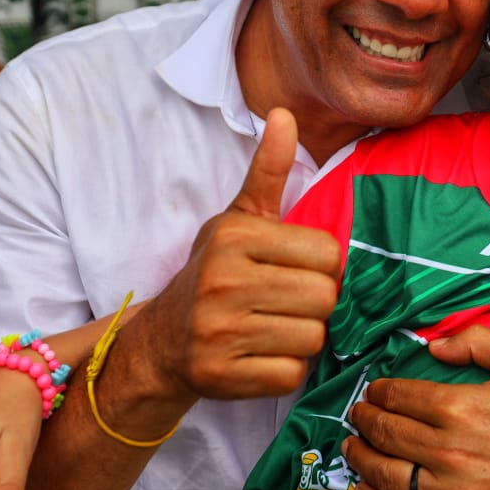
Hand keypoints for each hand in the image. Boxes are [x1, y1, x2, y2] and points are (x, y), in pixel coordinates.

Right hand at [137, 107, 340, 402]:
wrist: (163, 339)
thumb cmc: (214, 272)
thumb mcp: (238, 218)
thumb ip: (267, 171)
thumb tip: (284, 113)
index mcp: (235, 236)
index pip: (327, 253)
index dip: (319, 265)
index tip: (294, 269)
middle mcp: (223, 281)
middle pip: (324, 298)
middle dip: (314, 304)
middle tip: (286, 302)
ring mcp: (219, 331)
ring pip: (312, 338)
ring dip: (301, 338)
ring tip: (273, 326)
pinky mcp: (221, 376)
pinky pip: (291, 375)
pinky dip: (285, 370)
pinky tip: (260, 355)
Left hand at [342, 325, 489, 489]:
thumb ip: (476, 341)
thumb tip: (434, 345)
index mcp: (461, 407)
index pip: (398, 396)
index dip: (378, 391)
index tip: (374, 391)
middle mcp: (450, 450)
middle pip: (386, 432)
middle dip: (365, 420)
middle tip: (359, 415)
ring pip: (385, 473)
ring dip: (360, 458)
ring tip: (354, 448)